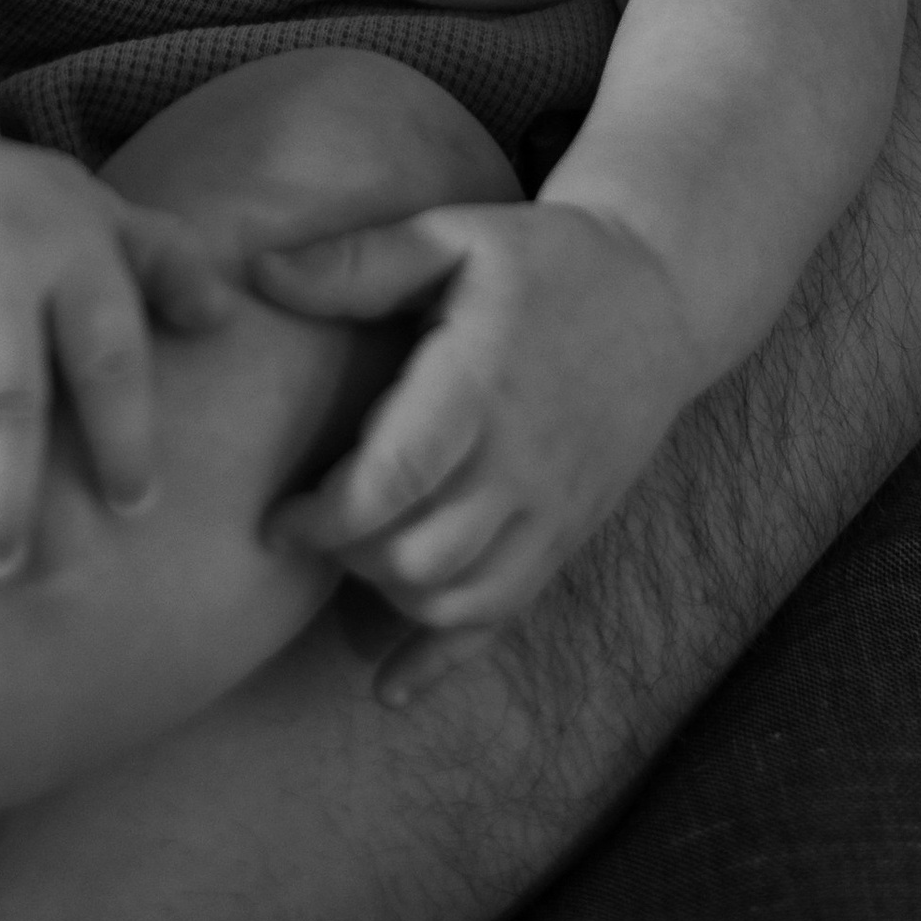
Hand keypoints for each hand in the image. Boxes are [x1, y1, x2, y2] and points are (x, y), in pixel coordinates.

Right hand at [0, 127, 234, 576]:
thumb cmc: (4, 207)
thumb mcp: (91, 213)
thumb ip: (164, 262)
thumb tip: (222, 319)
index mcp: (70, 246)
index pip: (111, 359)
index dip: (125, 441)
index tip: (133, 507)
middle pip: (9, 407)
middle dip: (8, 501)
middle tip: (2, 567)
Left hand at [253, 202, 695, 695]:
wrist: (661, 296)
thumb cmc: (546, 261)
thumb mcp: (453, 236)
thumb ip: (357, 263)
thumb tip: (260, 273)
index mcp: (484, 384)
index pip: (397, 480)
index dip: (326, 516)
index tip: (276, 520)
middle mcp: (524, 461)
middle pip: (421, 557)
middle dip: (349, 557)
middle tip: (315, 526)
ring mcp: (553, 508)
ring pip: (460, 600)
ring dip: (390, 597)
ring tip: (358, 555)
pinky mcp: (569, 534)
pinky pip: (506, 616)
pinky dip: (443, 658)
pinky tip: (390, 684)